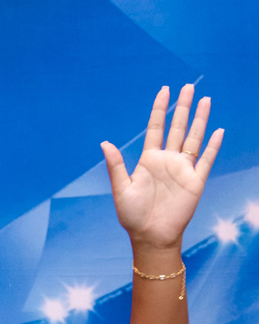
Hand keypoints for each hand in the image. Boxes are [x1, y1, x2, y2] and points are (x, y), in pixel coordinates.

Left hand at [103, 84, 223, 254]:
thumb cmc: (132, 216)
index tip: (164, 90)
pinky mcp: (195, 182)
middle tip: (188, 87)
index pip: (156, 128)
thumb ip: (115, 165)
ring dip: (200, 120)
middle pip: (177, 127)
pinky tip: (218, 130)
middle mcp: (167, 161)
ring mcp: (182, 170)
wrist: (150, 237)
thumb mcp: (121, 189)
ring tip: (206, 100)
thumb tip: (105, 142)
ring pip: (194, 138)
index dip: (160, 109)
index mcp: (149, 160)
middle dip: (183, 107)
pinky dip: (213, 146)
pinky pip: (206, 160)